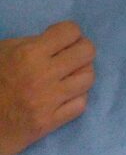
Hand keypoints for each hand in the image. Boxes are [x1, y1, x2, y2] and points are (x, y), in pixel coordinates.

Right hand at [0, 22, 95, 154]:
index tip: (61, 41)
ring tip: (68, 77)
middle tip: (70, 57)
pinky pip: (80, 104)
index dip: (70, 33)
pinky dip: (76, 98)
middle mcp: (43, 75)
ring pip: (88, 78)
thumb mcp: (6, 51)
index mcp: (30, 53)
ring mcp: (48, 101)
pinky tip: (64, 97)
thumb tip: (59, 40)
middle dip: (81, 50)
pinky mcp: (48, 124)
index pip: (72, 31)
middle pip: (87, 52)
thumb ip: (34, 42)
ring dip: (80, 75)